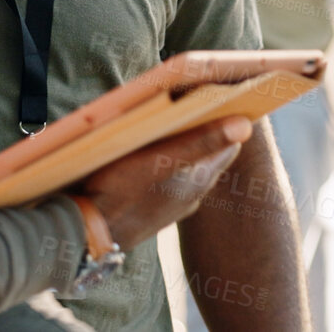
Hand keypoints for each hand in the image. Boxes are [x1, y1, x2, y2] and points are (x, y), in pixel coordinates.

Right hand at [81, 116, 252, 250]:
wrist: (87, 234)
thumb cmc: (122, 191)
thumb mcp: (162, 159)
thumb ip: (202, 142)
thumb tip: (245, 126)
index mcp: (201, 181)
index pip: (229, 145)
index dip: (224, 121)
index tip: (212, 100)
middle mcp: (193, 196)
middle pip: (207, 153)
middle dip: (199, 130)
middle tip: (181, 107)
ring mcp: (172, 205)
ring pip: (185, 167)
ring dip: (177, 148)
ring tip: (157, 129)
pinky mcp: (152, 211)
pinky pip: (165, 180)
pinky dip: (160, 165)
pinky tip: (140, 158)